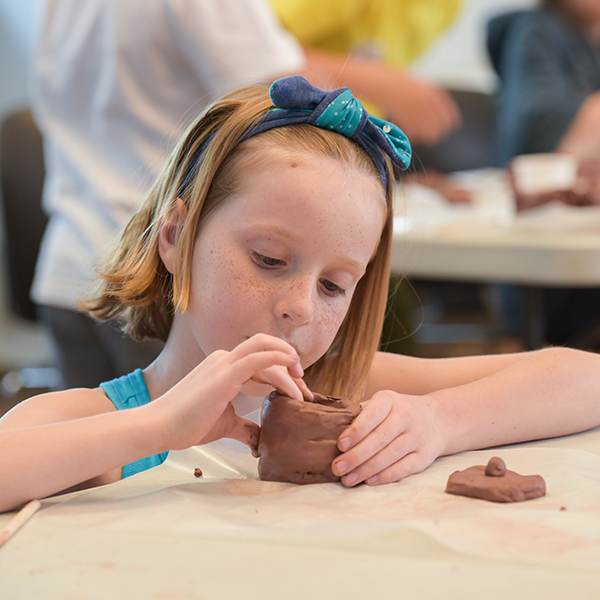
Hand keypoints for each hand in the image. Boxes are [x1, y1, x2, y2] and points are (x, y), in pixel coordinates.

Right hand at [152, 334, 309, 453]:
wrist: (159, 427)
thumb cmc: (186, 424)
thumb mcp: (226, 424)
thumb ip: (246, 428)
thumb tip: (261, 440)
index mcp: (224, 366)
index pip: (261, 360)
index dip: (283, 373)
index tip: (298, 391)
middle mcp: (224, 359)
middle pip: (267, 350)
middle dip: (290, 365)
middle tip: (305, 389)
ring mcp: (224, 364)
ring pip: (265, 351)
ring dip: (288, 367)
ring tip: (302, 390)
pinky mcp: (225, 374)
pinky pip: (258, 358)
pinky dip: (278, 358)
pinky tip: (293, 369)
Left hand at [331, 390, 444, 485]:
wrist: (437, 419)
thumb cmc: (396, 412)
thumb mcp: (381, 403)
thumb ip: (359, 414)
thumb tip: (328, 427)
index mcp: (389, 400)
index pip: (371, 416)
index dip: (355, 431)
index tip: (339, 445)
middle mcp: (405, 416)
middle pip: (379, 439)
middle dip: (356, 456)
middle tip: (337, 468)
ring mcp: (417, 436)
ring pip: (390, 456)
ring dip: (366, 470)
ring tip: (347, 479)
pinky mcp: (425, 456)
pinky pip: (404, 468)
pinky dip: (385, 476)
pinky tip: (369, 481)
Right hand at [381, 74, 461, 146]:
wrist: (384, 85)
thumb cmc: (403, 85)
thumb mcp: (423, 86)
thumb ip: (435, 96)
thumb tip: (446, 110)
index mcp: (431, 95)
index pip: (447, 113)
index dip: (452, 122)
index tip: (453, 127)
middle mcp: (424, 105)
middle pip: (438, 126)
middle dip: (439, 133)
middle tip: (438, 135)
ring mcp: (413, 113)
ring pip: (426, 132)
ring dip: (427, 137)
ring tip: (427, 139)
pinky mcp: (403, 121)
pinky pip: (413, 134)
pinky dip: (415, 137)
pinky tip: (415, 136)